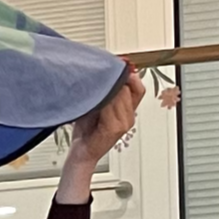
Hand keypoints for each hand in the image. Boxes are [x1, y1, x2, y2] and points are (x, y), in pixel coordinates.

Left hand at [59, 65, 145, 199]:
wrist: (80, 152)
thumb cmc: (86, 130)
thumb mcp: (97, 105)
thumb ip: (105, 92)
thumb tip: (104, 72)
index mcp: (128, 111)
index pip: (138, 88)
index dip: (130, 75)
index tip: (118, 66)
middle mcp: (129, 117)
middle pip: (128, 89)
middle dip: (115, 80)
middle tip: (101, 72)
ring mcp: (123, 124)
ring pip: (120, 96)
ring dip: (107, 89)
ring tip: (93, 86)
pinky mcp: (114, 129)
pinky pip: (111, 108)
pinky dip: (102, 100)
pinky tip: (92, 99)